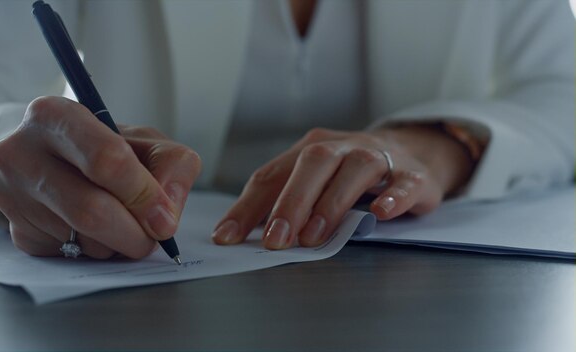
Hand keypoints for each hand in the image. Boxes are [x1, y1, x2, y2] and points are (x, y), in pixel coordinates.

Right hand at [0, 96, 200, 257]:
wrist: (55, 162)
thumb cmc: (107, 148)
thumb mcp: (147, 142)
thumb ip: (172, 167)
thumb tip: (165, 216)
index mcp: (55, 115)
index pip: (106, 159)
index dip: (142, 193)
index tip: (163, 217)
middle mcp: (21, 152)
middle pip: (91, 210)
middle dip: (134, 231)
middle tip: (152, 236)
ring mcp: (11, 196)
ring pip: (83, 239)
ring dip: (118, 243)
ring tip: (122, 223)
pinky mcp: (17, 233)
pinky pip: (70, 256)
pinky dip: (97, 252)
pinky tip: (97, 231)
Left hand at [212, 126, 473, 249]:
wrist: (411, 154)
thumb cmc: (349, 174)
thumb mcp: (313, 181)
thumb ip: (282, 201)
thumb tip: (242, 233)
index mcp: (309, 149)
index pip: (271, 175)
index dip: (247, 207)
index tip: (227, 238)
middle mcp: (341, 147)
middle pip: (312, 164)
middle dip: (290, 203)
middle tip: (275, 240)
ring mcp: (378, 157)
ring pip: (354, 170)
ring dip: (332, 204)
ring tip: (314, 236)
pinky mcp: (412, 175)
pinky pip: (404, 183)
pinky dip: (393, 197)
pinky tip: (381, 212)